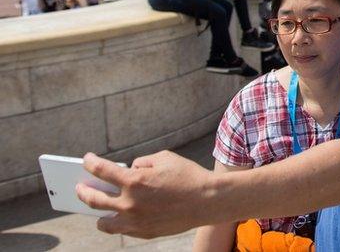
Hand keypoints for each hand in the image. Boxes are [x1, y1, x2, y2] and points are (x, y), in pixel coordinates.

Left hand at [76, 151, 216, 238]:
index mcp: (134, 181)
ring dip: (97, 212)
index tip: (86, 160)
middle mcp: (130, 203)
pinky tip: (117, 216)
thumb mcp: (164, 158)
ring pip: (104, 222)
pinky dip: (117, 221)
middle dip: (83, 190)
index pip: (101, 171)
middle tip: (80, 187)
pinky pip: (123, 229)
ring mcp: (136, 221)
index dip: (90, 163)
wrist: (208, 201)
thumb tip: (130, 169)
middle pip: (93, 199)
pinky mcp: (144, 232)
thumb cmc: (188, 176)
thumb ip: (142, 162)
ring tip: (96, 207)